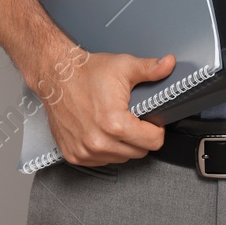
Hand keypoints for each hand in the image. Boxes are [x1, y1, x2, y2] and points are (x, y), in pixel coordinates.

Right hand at [39, 51, 173, 166]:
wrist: (56, 75)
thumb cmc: (86, 72)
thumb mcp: (123, 66)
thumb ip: (150, 69)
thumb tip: (169, 64)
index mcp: (114, 123)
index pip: (153, 142)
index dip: (156, 128)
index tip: (149, 120)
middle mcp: (98, 142)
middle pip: (139, 152)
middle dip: (140, 137)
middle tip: (131, 118)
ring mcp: (85, 151)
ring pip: (121, 158)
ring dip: (122, 145)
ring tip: (114, 123)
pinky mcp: (74, 155)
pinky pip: (101, 161)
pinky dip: (105, 149)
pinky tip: (100, 131)